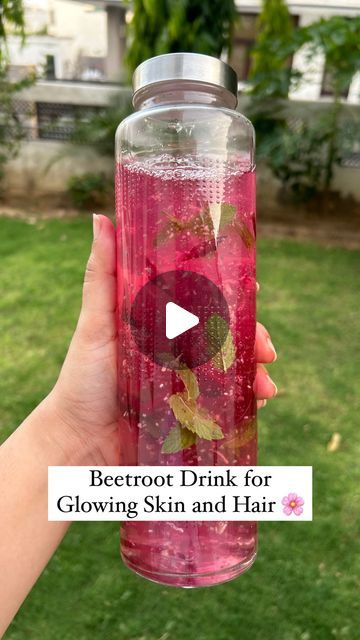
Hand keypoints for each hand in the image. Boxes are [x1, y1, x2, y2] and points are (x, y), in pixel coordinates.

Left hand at [47, 214, 276, 465]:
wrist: (79, 441)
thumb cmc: (84, 378)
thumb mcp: (96, 323)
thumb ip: (102, 276)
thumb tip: (101, 219)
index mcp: (162, 323)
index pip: (205, 300)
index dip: (233, 294)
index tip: (253, 287)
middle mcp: (179, 349)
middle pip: (228, 334)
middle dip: (254, 337)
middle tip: (265, 350)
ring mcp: (189, 381)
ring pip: (234, 368)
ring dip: (256, 371)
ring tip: (264, 385)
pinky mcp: (193, 412)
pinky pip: (228, 401)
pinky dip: (247, 398)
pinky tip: (257, 400)